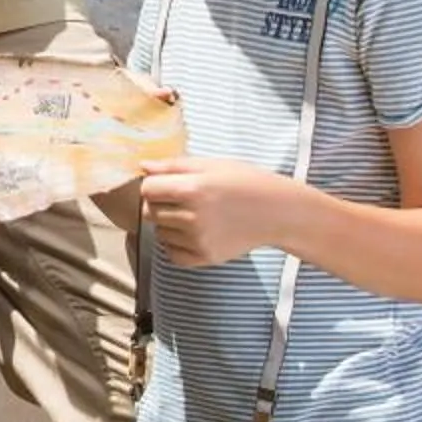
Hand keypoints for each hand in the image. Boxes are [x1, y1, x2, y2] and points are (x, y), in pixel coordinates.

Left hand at [137, 157, 299, 267]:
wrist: (278, 212)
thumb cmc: (246, 182)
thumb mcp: (210, 164)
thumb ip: (173, 166)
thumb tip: (143, 167)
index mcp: (191, 189)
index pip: (147, 190)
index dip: (153, 185)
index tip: (165, 185)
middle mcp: (192, 217)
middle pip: (149, 212)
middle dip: (158, 204)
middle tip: (180, 200)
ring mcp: (199, 240)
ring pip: (160, 233)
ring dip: (168, 224)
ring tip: (192, 215)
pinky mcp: (207, 257)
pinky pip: (172, 255)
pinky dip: (175, 245)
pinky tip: (190, 234)